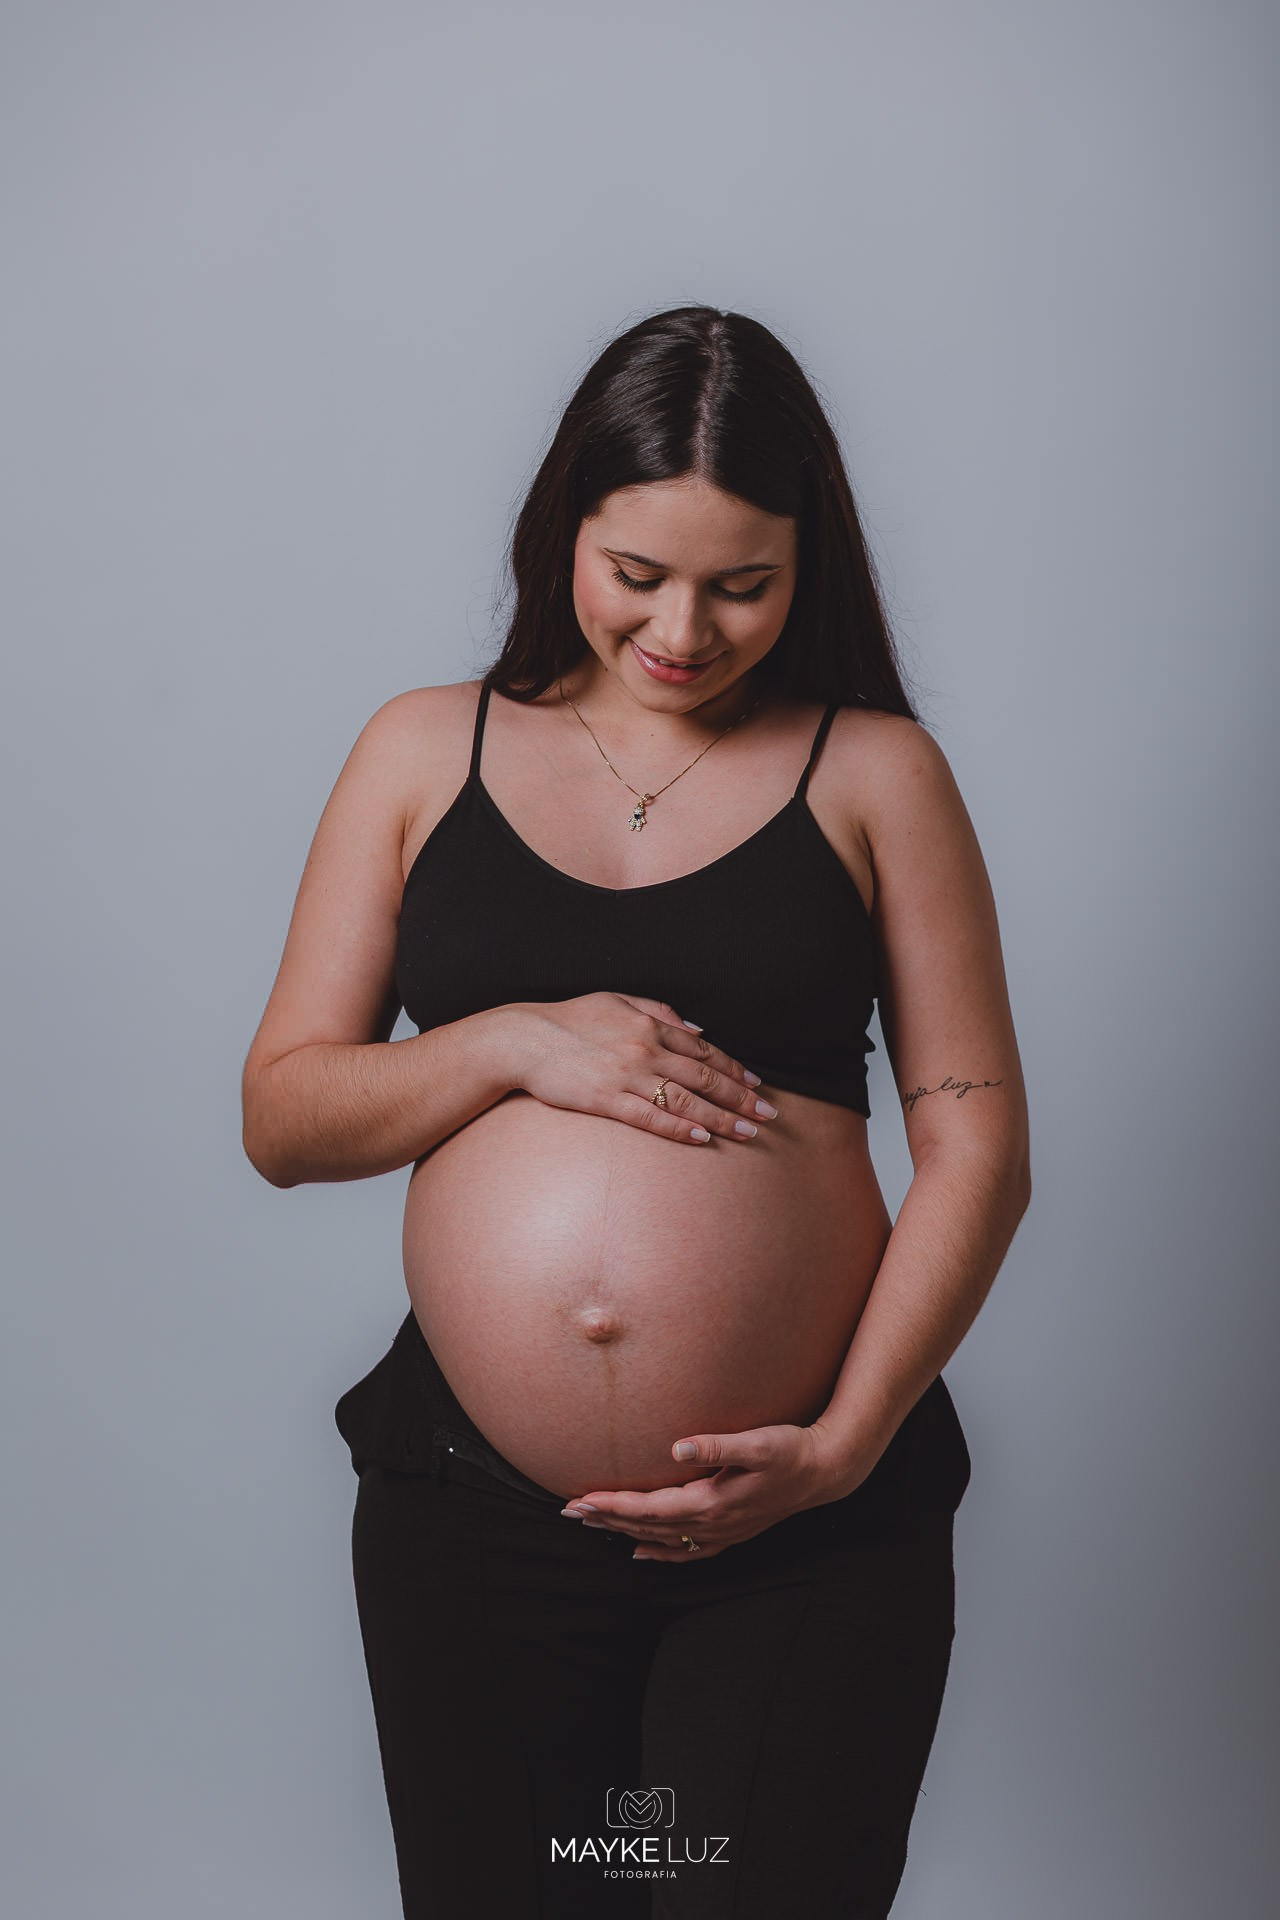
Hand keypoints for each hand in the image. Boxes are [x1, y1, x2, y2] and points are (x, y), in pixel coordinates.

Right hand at [507, 992, 779, 1145]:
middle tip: (768, 1114)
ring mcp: (626, 1075)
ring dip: (722, 1117)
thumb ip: (659, 1011)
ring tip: (749, 1132)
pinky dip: (679, 1128)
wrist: (523, 1039)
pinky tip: (703, 1138)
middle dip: (741, 1097)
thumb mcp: (616, 1000)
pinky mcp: (605, 1099)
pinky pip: (650, 1118)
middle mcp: (644, 1049)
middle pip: (704, 1077)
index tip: (757, 1084)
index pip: (703, 1051)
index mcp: (649, 1024)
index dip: (734, 1069)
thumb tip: (698, 1029)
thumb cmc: (569, 1019)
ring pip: (685, 1100)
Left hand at [559, 1420, 854, 1561]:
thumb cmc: (790, 1450)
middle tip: (569, 1511)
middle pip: (647, 1526)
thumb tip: (678, 1445)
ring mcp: (722, 1532)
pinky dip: (660, 1552)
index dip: (612, 1504)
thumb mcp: (757, 1442)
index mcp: (711, 1502)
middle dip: (607, 1518)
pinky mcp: (732, 1532)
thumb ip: (717, 1445)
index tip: (580, 1499)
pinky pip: (686, 1550)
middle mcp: (713, 1524)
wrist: (825, 1471)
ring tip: (592, 1524)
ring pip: (662, 1539)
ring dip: (625, 1531)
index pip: (649, 1508)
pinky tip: (642, 1552)